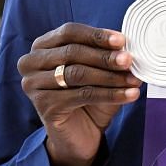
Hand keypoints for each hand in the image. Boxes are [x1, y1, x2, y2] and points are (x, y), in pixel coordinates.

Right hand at [17, 23, 140, 165]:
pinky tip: (129, 95)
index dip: (96, 35)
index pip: (69, 32)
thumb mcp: (100, 72)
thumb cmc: (89, 97)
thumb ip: (108, 57)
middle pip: (72, 52)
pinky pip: (82, 95)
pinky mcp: (44, 106)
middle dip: (105, 57)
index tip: (122, 41)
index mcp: (42, 47)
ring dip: (110, 76)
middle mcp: (30, 63)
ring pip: (77, 74)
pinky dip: (110, 94)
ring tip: (134, 80)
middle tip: (129, 61)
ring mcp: (33, 85)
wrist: (81, 134)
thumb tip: (128, 48)